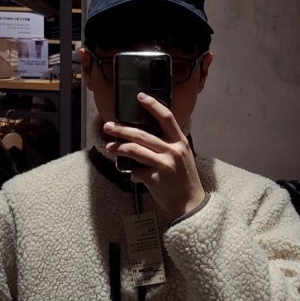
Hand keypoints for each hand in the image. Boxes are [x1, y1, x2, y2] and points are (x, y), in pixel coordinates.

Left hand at [104, 93, 205, 220]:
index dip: (152, 105)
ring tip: (109, 147)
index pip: (166, 117)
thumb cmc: (184, 179)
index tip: (140, 97)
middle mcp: (172, 151)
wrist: (190, 204)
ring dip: (118, 148)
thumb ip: (168, 144)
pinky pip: (136, 171)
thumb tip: (144, 136)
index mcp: (180, 142)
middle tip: (109, 126)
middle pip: (142, 134)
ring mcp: (163, 165)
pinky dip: (132, 173)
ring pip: (134, 150)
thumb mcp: (182, 156)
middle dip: (121, 129)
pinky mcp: (154, 179)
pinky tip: (133, 175)